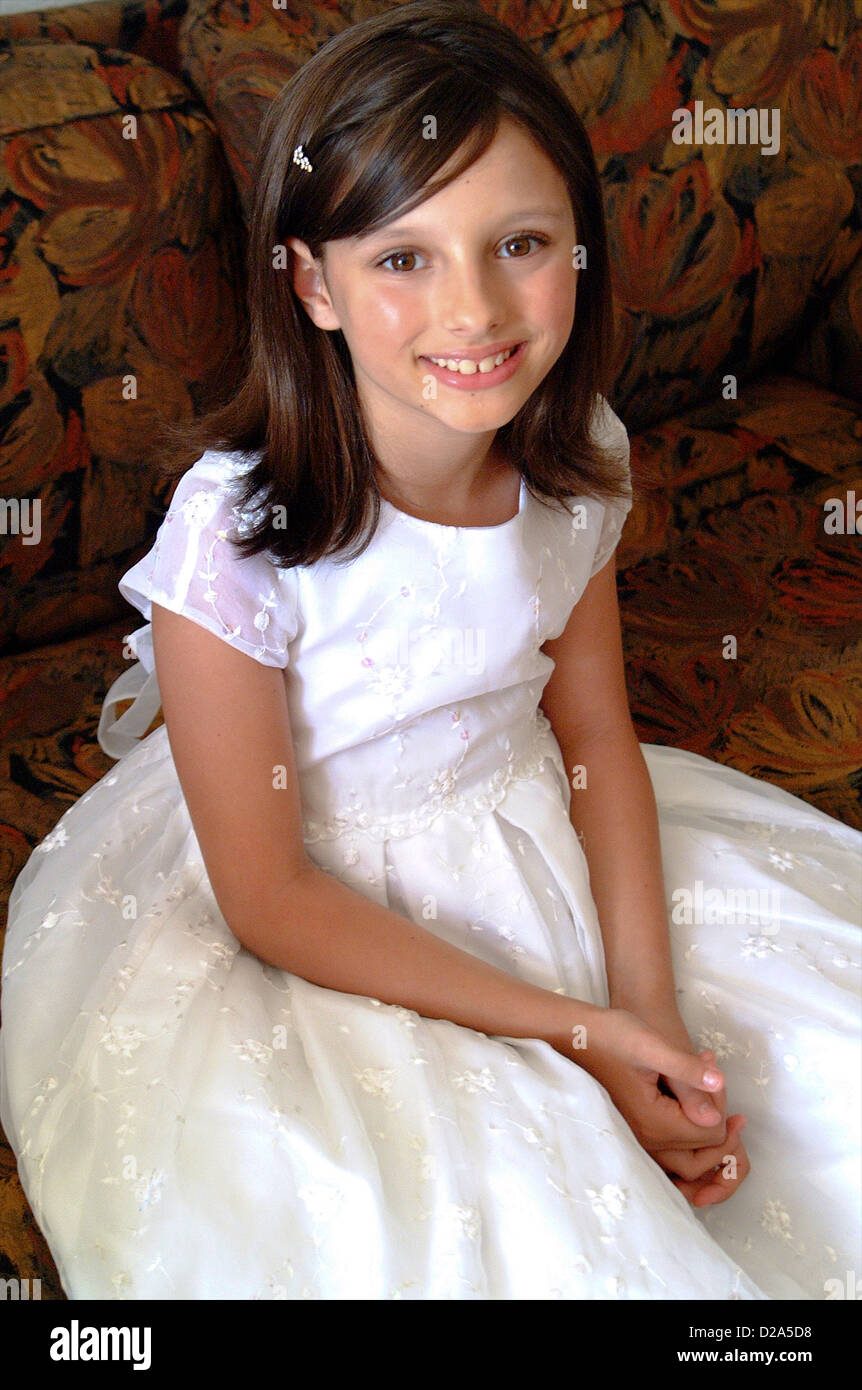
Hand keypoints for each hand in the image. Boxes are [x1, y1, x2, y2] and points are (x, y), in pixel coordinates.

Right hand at [621, 999, 749, 1207]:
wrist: (576, 1034)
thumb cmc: (612, 1035)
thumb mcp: (652, 1046)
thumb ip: (686, 1072)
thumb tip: (719, 1088)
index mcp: (654, 1123)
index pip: (711, 1135)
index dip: (721, 1104)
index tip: (709, 1068)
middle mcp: (648, 1140)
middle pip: (703, 1155)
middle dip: (721, 1123)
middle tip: (717, 1082)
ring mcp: (641, 1139)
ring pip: (690, 1158)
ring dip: (707, 1129)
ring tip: (708, 1087)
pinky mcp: (638, 1131)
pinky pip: (675, 1150)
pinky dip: (691, 1130)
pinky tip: (690, 1097)